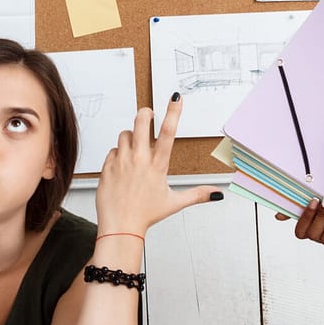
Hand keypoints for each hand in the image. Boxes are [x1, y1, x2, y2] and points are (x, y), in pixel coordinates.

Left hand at [94, 94, 220, 234]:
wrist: (120, 227)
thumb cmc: (145, 215)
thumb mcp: (174, 202)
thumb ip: (197, 194)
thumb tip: (216, 194)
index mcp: (157, 165)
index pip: (168, 132)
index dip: (173, 112)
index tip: (176, 98)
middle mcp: (139, 159)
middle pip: (141, 121)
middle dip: (146, 113)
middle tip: (149, 114)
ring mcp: (121, 161)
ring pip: (125, 134)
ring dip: (131, 137)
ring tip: (135, 150)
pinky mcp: (107, 166)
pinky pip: (112, 150)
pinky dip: (118, 154)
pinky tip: (122, 167)